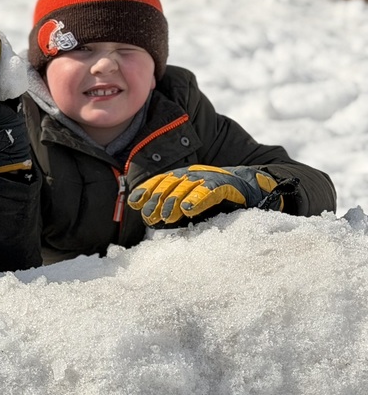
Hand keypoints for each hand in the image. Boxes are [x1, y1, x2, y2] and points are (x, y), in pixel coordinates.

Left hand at [128, 164, 291, 226]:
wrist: (259, 187)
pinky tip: (187, 209)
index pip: (162, 181)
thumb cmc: (224, 199)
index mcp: (186, 177)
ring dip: (173, 202)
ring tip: (164, 216)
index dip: (147, 190)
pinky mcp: (227, 186)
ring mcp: (211, 178)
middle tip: (148, 216)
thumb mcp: (196, 202)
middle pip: (171, 184)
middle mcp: (196, 175)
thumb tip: (156, 220)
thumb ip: (178, 209)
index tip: (134, 202)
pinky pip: (209, 191)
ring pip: (187, 187)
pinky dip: (197, 200)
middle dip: (157, 200)